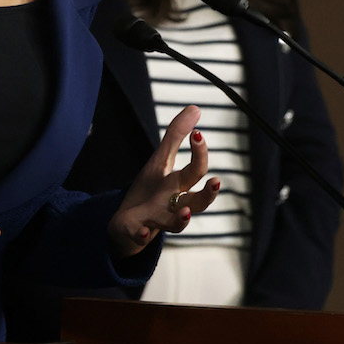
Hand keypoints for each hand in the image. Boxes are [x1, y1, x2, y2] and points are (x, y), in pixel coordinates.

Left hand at [108, 105, 219, 258]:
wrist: (128, 222)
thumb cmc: (150, 190)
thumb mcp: (160, 161)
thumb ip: (176, 135)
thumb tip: (195, 108)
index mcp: (178, 185)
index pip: (196, 170)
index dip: (200, 154)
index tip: (198, 134)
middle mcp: (173, 204)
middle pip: (196, 202)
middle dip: (208, 195)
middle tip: (216, 182)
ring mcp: (156, 219)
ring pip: (174, 224)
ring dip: (181, 219)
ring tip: (185, 213)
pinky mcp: (136, 229)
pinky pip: (140, 235)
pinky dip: (141, 235)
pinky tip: (143, 233)